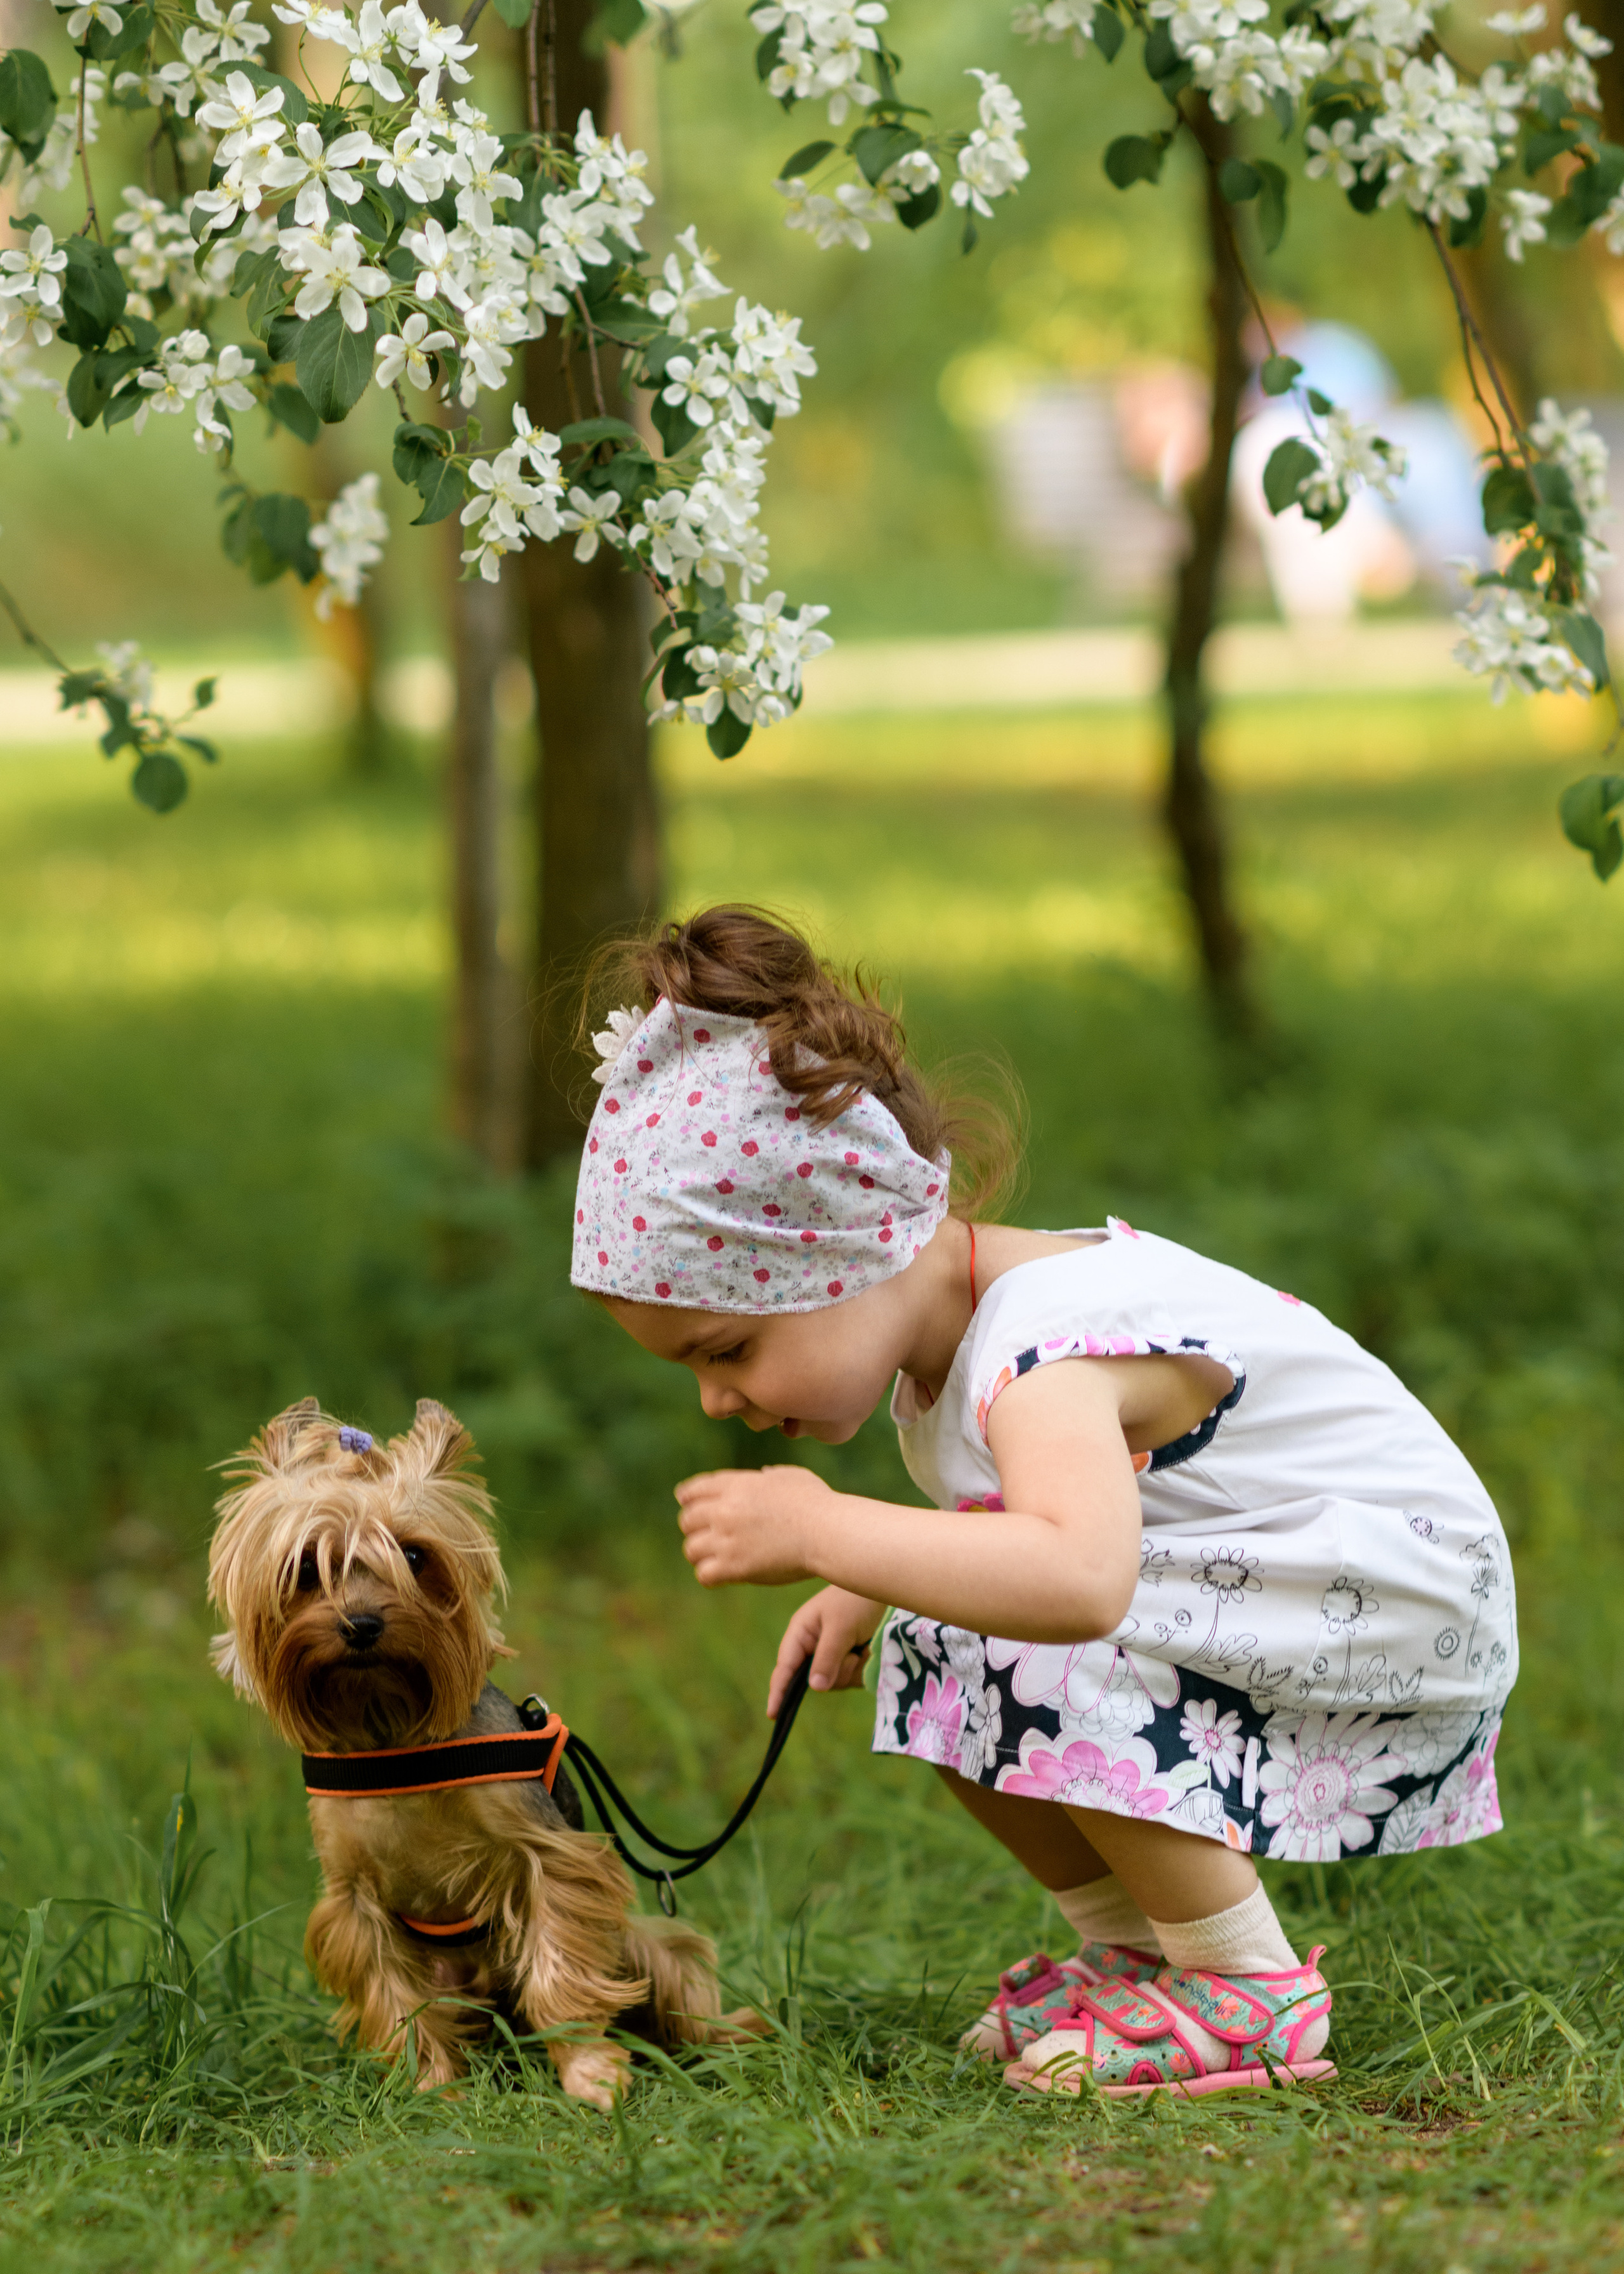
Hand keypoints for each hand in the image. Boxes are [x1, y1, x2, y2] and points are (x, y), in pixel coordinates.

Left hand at [674, 1464, 834, 1589]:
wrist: (827, 1532)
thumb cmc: (818, 1504)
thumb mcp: (792, 1476)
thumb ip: (771, 1475)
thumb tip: (763, 1474)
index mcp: (737, 1485)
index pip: (694, 1490)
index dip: (688, 1498)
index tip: (687, 1505)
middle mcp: (725, 1510)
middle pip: (686, 1520)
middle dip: (695, 1529)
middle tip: (710, 1537)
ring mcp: (727, 1539)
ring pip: (691, 1549)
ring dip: (702, 1554)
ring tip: (716, 1559)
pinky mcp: (734, 1566)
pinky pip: (704, 1574)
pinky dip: (710, 1576)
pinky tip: (723, 1575)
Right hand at [767, 1585, 885, 1716]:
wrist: (885, 1588)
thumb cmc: (856, 1600)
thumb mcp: (841, 1627)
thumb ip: (827, 1657)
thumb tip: (814, 1688)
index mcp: (802, 1633)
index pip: (786, 1668)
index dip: (778, 1691)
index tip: (773, 1714)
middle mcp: (813, 1646)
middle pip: (814, 1680)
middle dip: (835, 1674)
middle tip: (853, 1656)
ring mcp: (831, 1654)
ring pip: (835, 1681)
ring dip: (852, 1670)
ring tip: (863, 1647)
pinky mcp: (849, 1659)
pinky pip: (852, 1678)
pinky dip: (863, 1668)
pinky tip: (869, 1650)